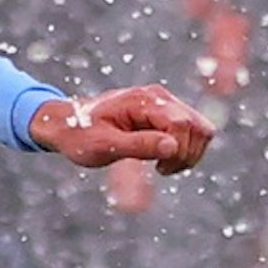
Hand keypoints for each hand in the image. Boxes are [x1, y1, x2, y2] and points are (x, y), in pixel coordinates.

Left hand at [32, 85, 215, 174]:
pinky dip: (185, 148)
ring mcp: (163, 103)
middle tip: (162, 170)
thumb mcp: (105, 146)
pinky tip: (163, 158)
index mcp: (143, 101)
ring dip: (189, 153)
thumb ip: (139, 144)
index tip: (159, 170)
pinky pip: (191, 130)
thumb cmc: (81, 135)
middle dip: (187, 154)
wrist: (66, 123)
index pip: (182, 125)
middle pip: (198, 127)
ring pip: (200, 128)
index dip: (178, 152)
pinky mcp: (164, 112)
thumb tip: (172, 146)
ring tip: (164, 166)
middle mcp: (158, 97)